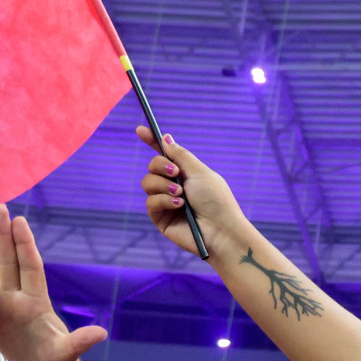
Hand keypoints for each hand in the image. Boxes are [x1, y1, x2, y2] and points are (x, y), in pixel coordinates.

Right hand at [0, 206, 108, 360]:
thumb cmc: (57, 360)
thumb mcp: (67, 354)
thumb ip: (79, 343)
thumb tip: (101, 333)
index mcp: (37, 301)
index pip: (30, 266)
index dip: (24, 243)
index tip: (19, 219)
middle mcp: (16, 298)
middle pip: (5, 259)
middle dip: (1, 234)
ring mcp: (0, 307)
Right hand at [136, 129, 251, 258]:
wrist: (220, 230)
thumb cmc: (216, 201)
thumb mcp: (200, 172)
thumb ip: (180, 155)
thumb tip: (166, 137)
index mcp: (186, 173)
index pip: (165, 154)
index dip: (152, 141)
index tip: (140, 130)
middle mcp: (174, 185)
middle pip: (152, 166)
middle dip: (160, 166)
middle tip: (176, 173)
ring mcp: (166, 201)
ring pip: (147, 182)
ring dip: (163, 185)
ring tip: (180, 194)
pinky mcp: (160, 217)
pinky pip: (150, 201)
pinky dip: (163, 201)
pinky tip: (179, 206)